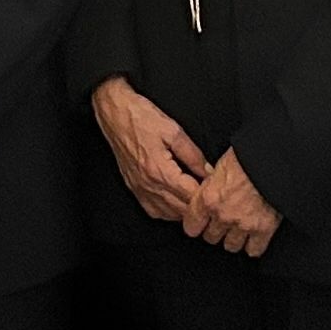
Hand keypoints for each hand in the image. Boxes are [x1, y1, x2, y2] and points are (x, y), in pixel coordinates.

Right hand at [88, 78, 208, 222]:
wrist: (115, 115)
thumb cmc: (141, 118)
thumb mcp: (174, 131)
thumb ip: (193, 155)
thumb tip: (208, 171)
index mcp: (159, 170)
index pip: (190, 195)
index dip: (206, 194)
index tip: (215, 188)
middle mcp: (148, 184)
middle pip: (180, 209)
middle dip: (197, 204)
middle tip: (208, 194)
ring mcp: (140, 188)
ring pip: (168, 214)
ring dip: (183, 209)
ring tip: (194, 197)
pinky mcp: (134, 188)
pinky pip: (153, 211)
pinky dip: (167, 211)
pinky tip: (175, 201)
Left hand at [183, 149, 278, 257]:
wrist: (273, 160)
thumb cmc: (247, 157)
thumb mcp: (220, 166)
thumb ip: (211, 185)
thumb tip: (209, 189)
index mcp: (208, 198)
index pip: (191, 227)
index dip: (196, 225)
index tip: (200, 223)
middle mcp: (222, 215)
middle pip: (211, 238)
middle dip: (216, 231)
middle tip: (222, 222)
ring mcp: (243, 224)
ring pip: (231, 246)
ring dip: (234, 239)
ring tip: (239, 229)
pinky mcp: (264, 229)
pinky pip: (254, 250)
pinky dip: (254, 245)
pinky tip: (254, 238)